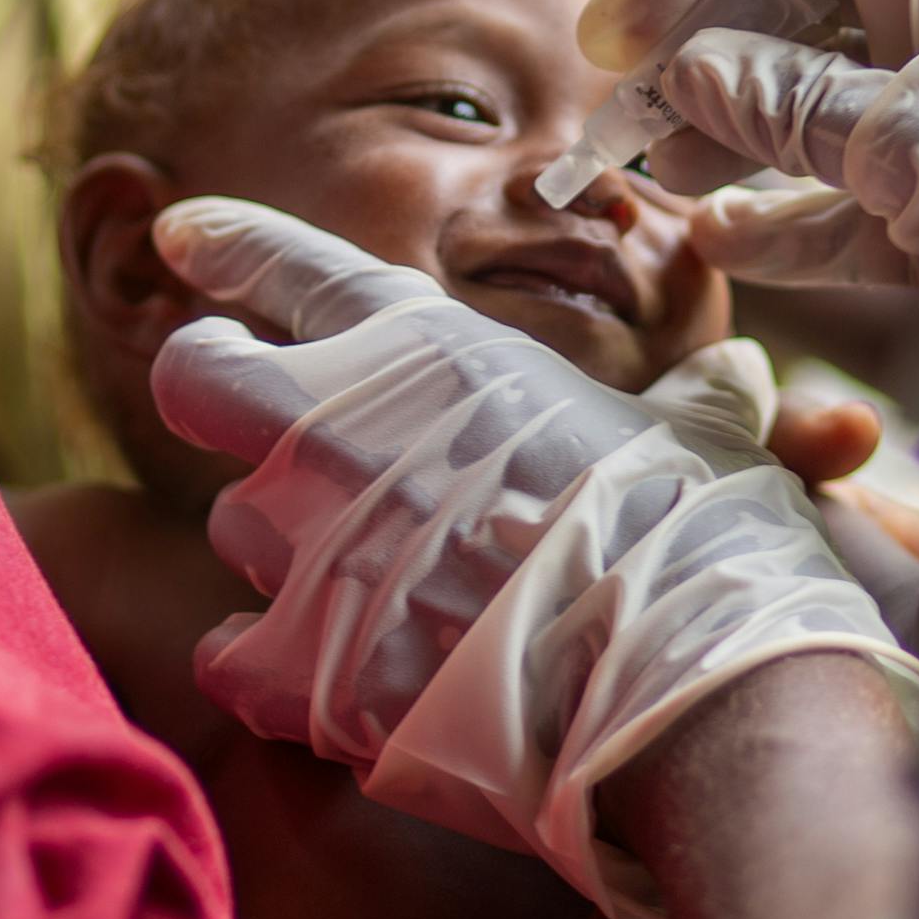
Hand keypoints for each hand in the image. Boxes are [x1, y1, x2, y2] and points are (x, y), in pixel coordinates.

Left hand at [147, 197, 918, 918]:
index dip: (228, 244)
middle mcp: (337, 430)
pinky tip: (310, 672)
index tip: (183, 236)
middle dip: (207, 378)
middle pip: (193, 376)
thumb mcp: (703, 434)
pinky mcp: (294, 664)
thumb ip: (694, 394)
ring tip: (361, 578)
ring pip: (230, 524)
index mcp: (429, 348)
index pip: (290, 268)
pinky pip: (224, 650)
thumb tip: (735, 367)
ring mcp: (305, 547)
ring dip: (282, 546)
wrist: (673, 683)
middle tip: (246, 409)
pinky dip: (260, 661)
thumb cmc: (694, 538)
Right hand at [581, 0, 918, 286]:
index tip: (630, 29)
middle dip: (710, 58)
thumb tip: (688, 72)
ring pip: (819, 113)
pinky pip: (850, 204)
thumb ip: (790, 103)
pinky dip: (785, 220)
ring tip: (656, 174)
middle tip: (629, 109)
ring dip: (732, 140)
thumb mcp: (906, 132)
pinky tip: (717, 237)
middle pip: (808, 14)